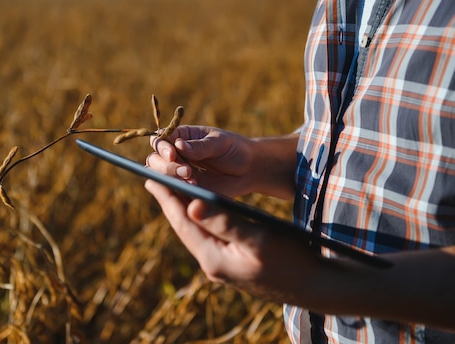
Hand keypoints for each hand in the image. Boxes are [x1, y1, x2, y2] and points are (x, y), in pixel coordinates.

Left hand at [143, 179, 322, 301]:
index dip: (167, 199)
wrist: (315, 287)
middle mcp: (213, 264)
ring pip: (196, 233)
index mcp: (214, 258)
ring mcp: (222, 266)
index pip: (183, 222)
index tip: (152, 179)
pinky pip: (208, 237)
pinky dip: (201, 220)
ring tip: (172, 191)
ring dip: (183, 211)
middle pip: (185, 228)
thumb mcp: (258, 238)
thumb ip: (224, 222)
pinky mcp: (232, 264)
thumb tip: (191, 205)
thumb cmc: (291, 260)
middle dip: (170, 203)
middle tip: (155, 179)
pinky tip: (200, 211)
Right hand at [147, 125, 254, 197]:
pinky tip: (194, 187)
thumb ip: (200, 146)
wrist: (249, 169)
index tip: (173, 154)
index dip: (162, 147)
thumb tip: (178, 145)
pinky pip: (174, 189)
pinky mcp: (186, 187)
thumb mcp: (219, 143)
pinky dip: (179, 189)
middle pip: (155, 159)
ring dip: (171, 178)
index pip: (160, 139)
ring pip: (160, 175)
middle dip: (167, 166)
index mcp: (181, 136)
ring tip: (191, 179)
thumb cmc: (234, 149)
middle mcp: (176, 154)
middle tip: (186, 171)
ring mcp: (179, 172)